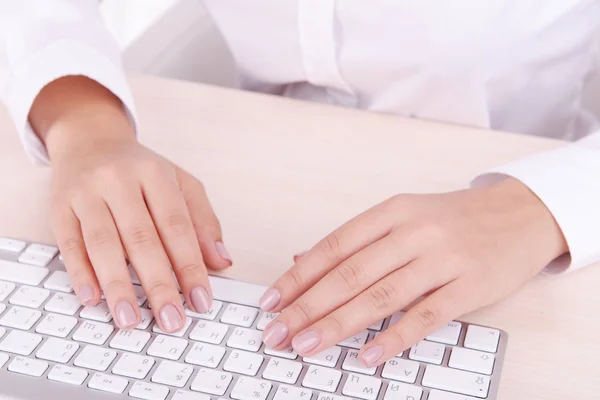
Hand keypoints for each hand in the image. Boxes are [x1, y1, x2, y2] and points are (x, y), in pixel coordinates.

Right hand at [31, 77, 231, 331]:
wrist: (90, 140)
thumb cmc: (141, 170)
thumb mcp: (180, 184)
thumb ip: (203, 221)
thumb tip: (222, 262)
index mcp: (156, 174)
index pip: (177, 226)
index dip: (191, 266)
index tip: (202, 301)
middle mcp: (119, 180)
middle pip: (141, 238)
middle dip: (158, 284)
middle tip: (171, 321)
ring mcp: (86, 193)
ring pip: (103, 244)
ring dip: (118, 286)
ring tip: (130, 320)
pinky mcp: (59, 207)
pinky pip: (69, 244)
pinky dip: (80, 273)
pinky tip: (92, 299)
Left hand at [260, 178, 566, 365]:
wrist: (520, 214)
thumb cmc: (452, 219)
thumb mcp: (402, 215)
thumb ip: (355, 240)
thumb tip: (301, 259)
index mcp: (391, 212)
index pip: (333, 247)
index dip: (298, 277)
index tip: (271, 302)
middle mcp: (412, 232)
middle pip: (349, 274)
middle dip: (307, 307)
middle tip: (277, 332)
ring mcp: (442, 259)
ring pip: (380, 295)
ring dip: (338, 324)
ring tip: (306, 345)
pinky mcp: (469, 286)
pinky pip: (425, 316)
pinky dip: (394, 338)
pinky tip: (368, 355)